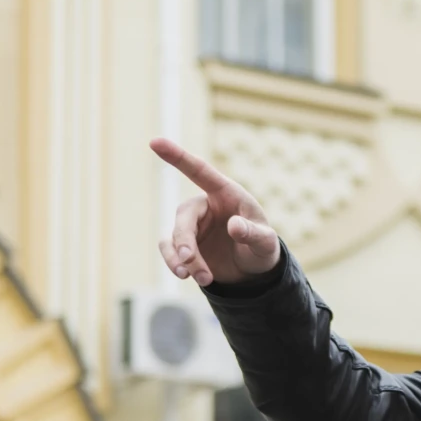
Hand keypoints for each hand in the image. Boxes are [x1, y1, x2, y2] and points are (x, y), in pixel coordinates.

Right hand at [150, 137, 281, 285]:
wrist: (253, 271)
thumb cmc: (261, 246)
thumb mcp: (265, 242)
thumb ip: (253, 233)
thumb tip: (234, 226)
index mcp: (225, 194)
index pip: (199, 171)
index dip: (178, 157)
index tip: (155, 141)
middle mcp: (204, 206)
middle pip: (184, 217)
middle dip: (185, 241)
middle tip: (191, 262)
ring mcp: (191, 225)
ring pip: (173, 236)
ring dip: (181, 258)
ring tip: (203, 278)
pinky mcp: (182, 244)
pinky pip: (169, 249)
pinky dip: (175, 263)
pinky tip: (188, 277)